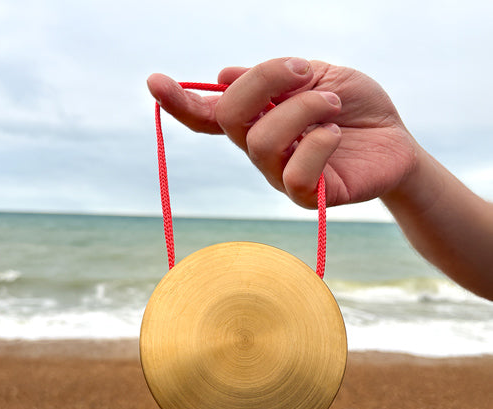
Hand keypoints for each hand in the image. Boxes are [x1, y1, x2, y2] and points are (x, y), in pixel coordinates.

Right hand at [147, 57, 416, 208]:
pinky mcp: (306, 197)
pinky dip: (316, 144)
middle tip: (303, 71)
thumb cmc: (356, 107)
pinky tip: (335, 135)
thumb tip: (223, 76)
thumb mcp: (318, 76)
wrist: (394, 140)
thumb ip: (275, 79)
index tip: (154, 82)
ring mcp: (280, 175)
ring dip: (300, 110)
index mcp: (258, 119)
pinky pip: (295, 174)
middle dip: (264, 82)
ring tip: (332, 104)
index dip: (180, 102)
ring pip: (262, 141)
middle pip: (231, 119)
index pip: (209, 116)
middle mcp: (261, 151)